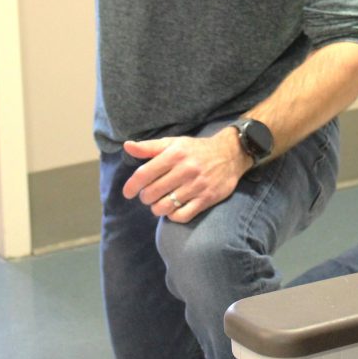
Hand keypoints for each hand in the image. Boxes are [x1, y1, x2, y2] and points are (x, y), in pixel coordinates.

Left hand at [121, 127, 249, 223]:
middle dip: (145, 197)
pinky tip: (173, 209)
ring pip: (165, 206)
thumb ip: (149, 147)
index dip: (132, 186)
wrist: (230, 155)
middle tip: (148, 195)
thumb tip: (127, 146)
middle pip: (152, 193)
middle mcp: (185, 170)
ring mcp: (197, 186)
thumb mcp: (173, 143)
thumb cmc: (195, 150)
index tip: (127, 193)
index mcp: (174, 154)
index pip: (144, 174)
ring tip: (158, 203)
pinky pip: (182, 215)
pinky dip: (173, 216)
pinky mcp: (207, 199)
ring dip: (157, 208)